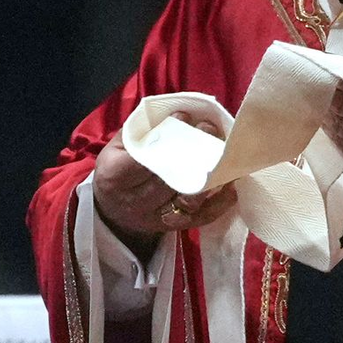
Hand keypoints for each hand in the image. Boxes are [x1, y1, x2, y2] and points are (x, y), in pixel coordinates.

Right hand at [92, 112, 236, 257]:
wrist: (111, 212)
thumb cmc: (117, 172)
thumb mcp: (116, 148)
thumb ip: (140, 131)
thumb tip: (173, 114)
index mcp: (116, 176)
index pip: (144, 158)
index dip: (166, 138)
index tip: (184, 117)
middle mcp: (135, 201)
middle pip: (169, 180)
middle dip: (193, 152)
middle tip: (210, 129)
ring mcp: (155, 218)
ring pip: (187, 200)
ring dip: (209, 177)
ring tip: (223, 154)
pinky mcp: (173, 228)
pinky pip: (200, 219)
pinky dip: (218, 203)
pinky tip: (231, 185)